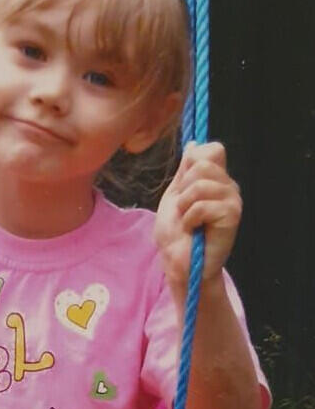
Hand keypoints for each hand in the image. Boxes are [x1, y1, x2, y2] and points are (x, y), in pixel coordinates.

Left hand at [154, 142, 241, 299]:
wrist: (179, 265)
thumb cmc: (176, 236)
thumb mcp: (175, 196)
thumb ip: (185, 171)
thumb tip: (194, 144)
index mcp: (216, 180)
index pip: (212, 149)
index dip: (191, 164)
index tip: (184, 190)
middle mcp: (228, 187)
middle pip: (203, 163)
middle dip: (184, 188)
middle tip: (185, 211)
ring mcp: (233, 200)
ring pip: (200, 183)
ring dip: (185, 206)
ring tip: (189, 222)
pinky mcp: (232, 215)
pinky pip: (202, 204)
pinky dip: (190, 218)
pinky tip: (195, 230)